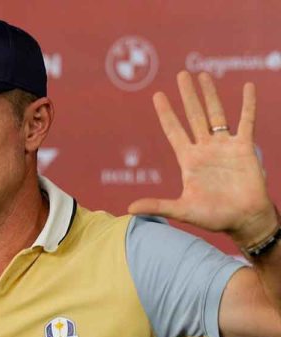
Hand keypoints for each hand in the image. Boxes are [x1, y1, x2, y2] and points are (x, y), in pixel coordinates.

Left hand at [128, 71, 276, 245]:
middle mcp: (205, 149)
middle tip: (181, 74)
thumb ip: (158, 206)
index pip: (174, 130)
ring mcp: (224, 147)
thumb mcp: (182, 210)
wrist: (244, 220)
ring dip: (210, 95)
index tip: (157, 95)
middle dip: (187, 95)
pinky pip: (246, 121)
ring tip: (203, 75)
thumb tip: (129, 210)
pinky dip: (247, 104)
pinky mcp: (244, 149)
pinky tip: (247, 87)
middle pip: (193, 116)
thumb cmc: (213, 217)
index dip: (166, 113)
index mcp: (188, 160)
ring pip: (216, 114)